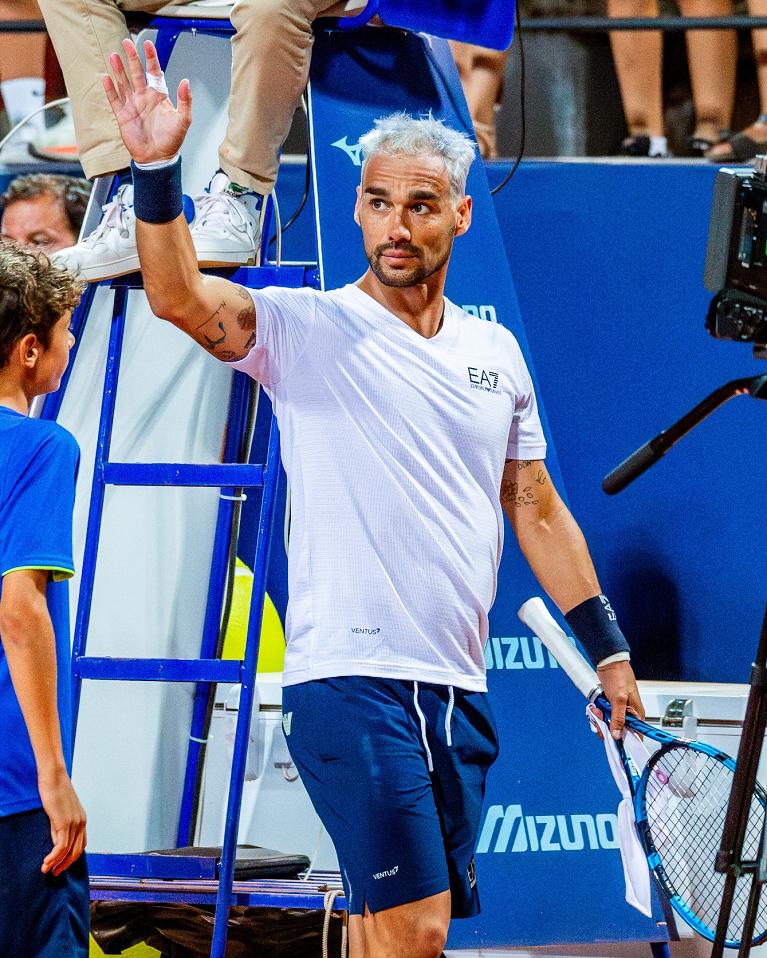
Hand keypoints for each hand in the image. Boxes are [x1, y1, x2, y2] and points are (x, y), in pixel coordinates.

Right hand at [38, 767, 86, 875]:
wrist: (54, 776)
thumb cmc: (56, 790)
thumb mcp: (61, 810)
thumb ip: (61, 824)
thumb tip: (56, 839)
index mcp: (82, 819)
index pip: (81, 845)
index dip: (71, 857)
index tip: (61, 865)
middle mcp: (81, 823)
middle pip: (77, 851)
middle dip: (65, 864)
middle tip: (54, 873)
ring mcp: (74, 823)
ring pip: (68, 851)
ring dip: (57, 864)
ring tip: (46, 870)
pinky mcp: (64, 823)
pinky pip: (60, 847)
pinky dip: (53, 857)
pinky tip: (46, 862)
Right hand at [102, 39, 190, 163]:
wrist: (157, 158)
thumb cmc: (171, 141)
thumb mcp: (183, 120)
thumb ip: (185, 101)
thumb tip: (186, 82)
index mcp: (159, 96)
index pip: (154, 72)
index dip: (151, 58)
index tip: (148, 45)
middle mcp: (144, 97)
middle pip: (136, 72)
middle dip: (132, 57)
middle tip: (126, 42)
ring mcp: (133, 105)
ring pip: (124, 82)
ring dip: (119, 69)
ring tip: (114, 55)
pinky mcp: (123, 115)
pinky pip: (114, 99)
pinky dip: (110, 88)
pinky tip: (106, 77)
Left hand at [596, 659, 643, 739]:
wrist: (608, 662)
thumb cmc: (618, 676)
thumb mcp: (618, 699)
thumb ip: (618, 718)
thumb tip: (617, 735)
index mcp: (636, 713)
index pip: (635, 735)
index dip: (624, 741)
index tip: (613, 742)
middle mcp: (628, 713)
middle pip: (618, 731)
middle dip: (606, 727)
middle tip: (599, 719)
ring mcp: (618, 709)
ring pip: (608, 723)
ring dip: (599, 719)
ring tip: (596, 710)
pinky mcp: (610, 705)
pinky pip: (603, 715)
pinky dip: (597, 713)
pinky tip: (594, 707)